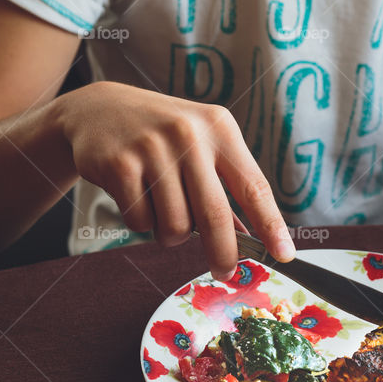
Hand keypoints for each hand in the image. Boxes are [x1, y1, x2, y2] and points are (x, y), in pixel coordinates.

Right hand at [56, 81, 293, 279]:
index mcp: (220, 129)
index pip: (254, 186)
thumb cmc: (162, 135)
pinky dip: (142, 223)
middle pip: (215, 216)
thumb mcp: (200, 146)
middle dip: (222, 253)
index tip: (284, 254)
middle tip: (224, 272)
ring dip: (170, 234)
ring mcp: (153, 148)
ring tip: (162, 210)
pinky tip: (135, 196)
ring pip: (175, 226)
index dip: (272, 225)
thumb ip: (224, 187)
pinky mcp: (120, 164)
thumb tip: (248, 237)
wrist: (98, 109)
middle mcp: (190, 135)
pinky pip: (141, 222)